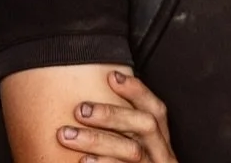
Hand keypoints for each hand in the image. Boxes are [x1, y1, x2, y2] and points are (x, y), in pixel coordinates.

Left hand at [56, 71, 176, 161]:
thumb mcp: (139, 157)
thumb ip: (126, 139)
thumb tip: (94, 111)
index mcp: (163, 145)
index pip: (157, 111)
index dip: (137, 92)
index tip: (112, 76)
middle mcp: (164, 157)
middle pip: (145, 127)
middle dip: (113, 114)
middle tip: (80, 109)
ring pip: (131, 152)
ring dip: (98, 140)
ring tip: (66, 135)